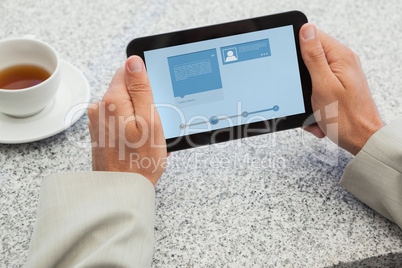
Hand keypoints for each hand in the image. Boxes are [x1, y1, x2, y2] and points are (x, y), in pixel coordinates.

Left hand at [88, 56, 166, 185]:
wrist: (122, 191)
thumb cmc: (140, 160)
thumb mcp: (149, 120)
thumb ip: (141, 88)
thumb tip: (133, 61)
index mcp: (112, 100)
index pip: (127, 71)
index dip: (145, 84)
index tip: (152, 101)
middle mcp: (100, 108)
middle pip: (125, 90)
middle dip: (142, 103)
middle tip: (152, 125)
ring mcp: (98, 122)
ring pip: (124, 106)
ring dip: (137, 117)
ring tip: (146, 138)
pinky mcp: (100, 133)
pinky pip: (119, 121)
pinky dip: (131, 128)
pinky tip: (138, 144)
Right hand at [299, 24, 383, 154]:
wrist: (361, 140)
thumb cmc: (346, 118)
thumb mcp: (323, 85)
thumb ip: (313, 57)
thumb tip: (306, 30)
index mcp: (340, 57)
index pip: (313, 37)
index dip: (297, 50)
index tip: (294, 68)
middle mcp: (342, 63)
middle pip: (309, 59)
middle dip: (301, 79)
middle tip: (305, 94)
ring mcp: (340, 76)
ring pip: (310, 78)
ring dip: (306, 96)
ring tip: (314, 109)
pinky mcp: (337, 88)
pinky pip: (316, 91)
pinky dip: (312, 104)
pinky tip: (317, 115)